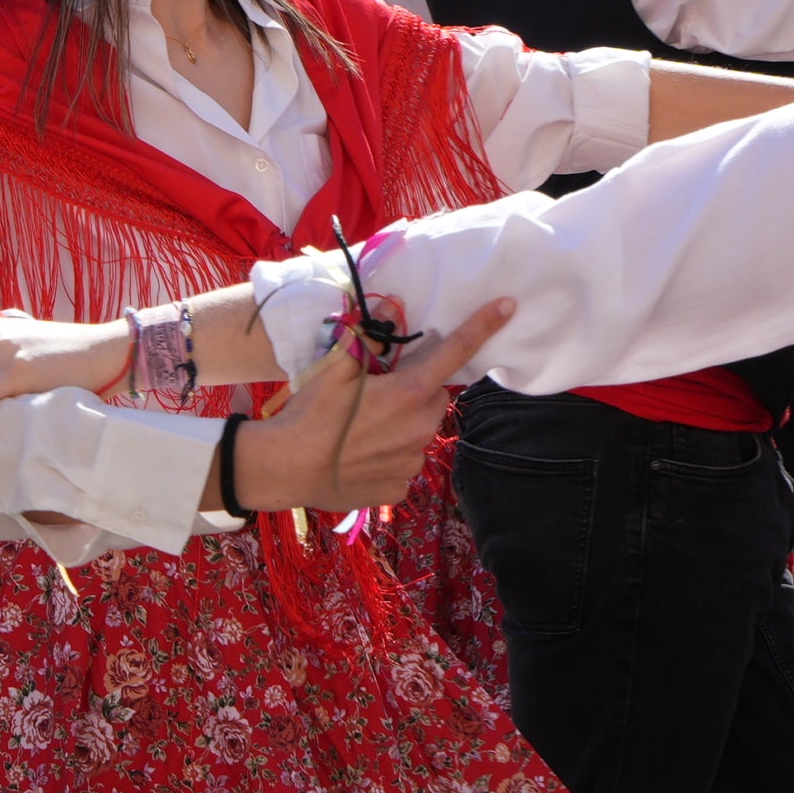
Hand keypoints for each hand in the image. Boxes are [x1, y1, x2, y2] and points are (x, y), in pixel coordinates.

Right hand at [230, 299, 515, 510]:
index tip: (508, 306)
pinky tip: (359, 454)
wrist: (285, 468)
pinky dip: (388, 456)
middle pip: (433, 397)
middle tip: (378, 392)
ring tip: (361, 428)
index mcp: (408, 392)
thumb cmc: (310, 413)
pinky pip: (403, 464)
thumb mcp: (335, 367)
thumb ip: (368, 337)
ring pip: (418, 432)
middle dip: (415, 390)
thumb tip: (389, 304)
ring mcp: (411, 462)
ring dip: (401, 425)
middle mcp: (420, 428)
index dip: (483, 325)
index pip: (456, 351)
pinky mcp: (400, 488)